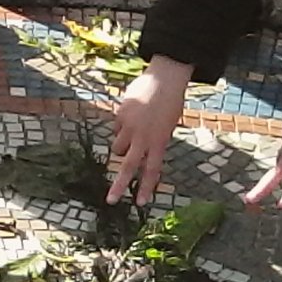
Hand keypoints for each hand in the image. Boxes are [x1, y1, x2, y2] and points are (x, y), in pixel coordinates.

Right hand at [106, 56, 193, 205]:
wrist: (164, 78)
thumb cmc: (170, 103)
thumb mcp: (167, 127)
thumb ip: (154, 142)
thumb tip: (135, 152)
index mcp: (159, 141)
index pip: (152, 170)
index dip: (146, 187)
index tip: (140, 203)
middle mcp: (143, 137)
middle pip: (128, 166)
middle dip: (118, 185)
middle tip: (111, 200)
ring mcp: (129, 126)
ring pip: (117, 147)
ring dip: (121, 147)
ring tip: (132, 133)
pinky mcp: (120, 114)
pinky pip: (116, 127)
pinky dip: (122, 125)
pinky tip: (132, 113)